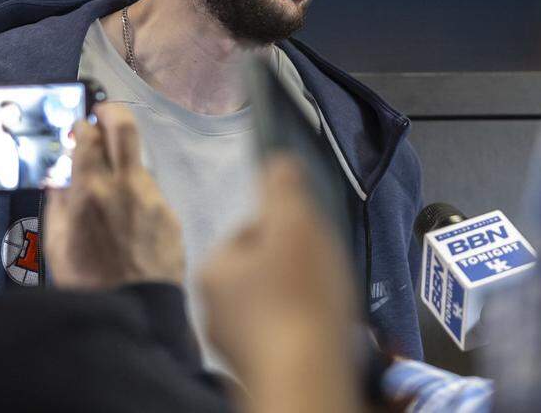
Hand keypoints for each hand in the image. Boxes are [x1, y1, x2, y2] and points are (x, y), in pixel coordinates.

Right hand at [44, 103, 184, 288]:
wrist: (134, 310)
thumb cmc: (90, 283)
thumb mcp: (56, 244)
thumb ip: (57, 205)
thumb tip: (59, 181)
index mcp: (90, 191)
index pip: (88, 136)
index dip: (82, 126)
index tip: (79, 127)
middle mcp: (124, 186)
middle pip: (124, 127)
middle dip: (112, 111)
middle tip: (103, 113)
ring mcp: (151, 197)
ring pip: (138, 162)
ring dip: (124, 162)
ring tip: (111, 185)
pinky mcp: (169, 213)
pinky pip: (150, 192)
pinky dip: (137, 195)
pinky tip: (128, 218)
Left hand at [200, 157, 359, 412]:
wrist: (309, 378)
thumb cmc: (301, 296)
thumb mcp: (295, 224)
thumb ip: (284, 186)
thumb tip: (277, 161)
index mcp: (212, 270)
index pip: (250, 231)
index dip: (286, 229)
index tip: (311, 241)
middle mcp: (212, 310)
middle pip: (262, 270)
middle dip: (295, 268)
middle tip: (325, 273)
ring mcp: (231, 347)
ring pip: (273, 307)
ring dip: (301, 301)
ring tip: (329, 305)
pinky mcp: (256, 374)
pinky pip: (282, 339)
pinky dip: (301, 333)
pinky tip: (323, 335)